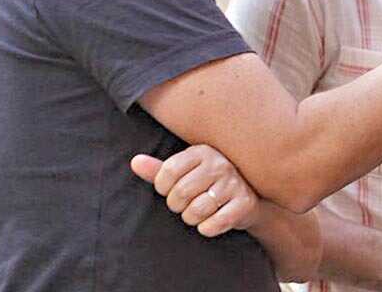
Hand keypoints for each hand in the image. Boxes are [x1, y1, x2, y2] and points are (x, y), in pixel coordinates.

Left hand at [131, 144, 260, 236]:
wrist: (247, 197)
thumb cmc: (207, 184)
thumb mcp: (183, 173)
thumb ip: (158, 170)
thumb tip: (135, 161)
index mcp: (202, 152)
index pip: (168, 172)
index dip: (163, 188)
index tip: (170, 190)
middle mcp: (220, 164)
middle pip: (180, 193)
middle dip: (177, 206)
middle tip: (186, 204)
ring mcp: (234, 183)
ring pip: (196, 210)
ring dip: (192, 218)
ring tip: (199, 212)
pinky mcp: (245, 203)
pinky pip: (214, 223)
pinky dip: (207, 228)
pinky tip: (212, 221)